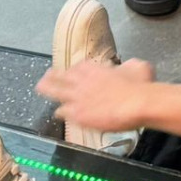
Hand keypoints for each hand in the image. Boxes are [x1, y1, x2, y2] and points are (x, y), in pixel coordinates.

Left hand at [38, 57, 155, 134]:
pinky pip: (62, 112)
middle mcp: (83, 80)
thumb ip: (127, 66)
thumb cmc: (140, 85)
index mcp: (96, 68)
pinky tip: (57, 113)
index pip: (79, 67)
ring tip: (40, 88)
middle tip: (46, 76)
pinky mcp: (79, 114)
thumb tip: (127, 67)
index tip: (73, 72)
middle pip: (61, 76)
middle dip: (53, 75)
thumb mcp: (137, 67)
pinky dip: (60, 112)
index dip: (74, 70)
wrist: (137, 103)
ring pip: (55, 91)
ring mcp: (78, 97)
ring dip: (47, 89)